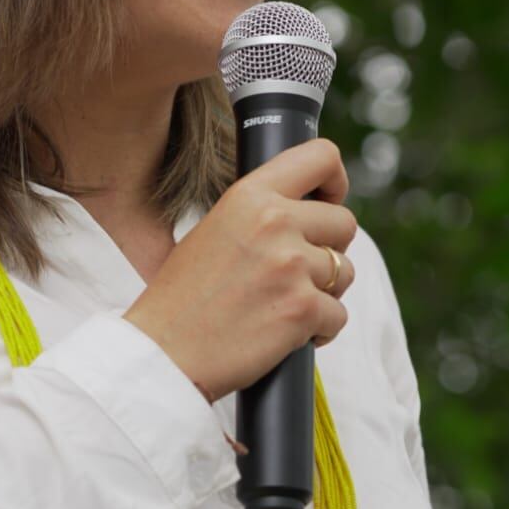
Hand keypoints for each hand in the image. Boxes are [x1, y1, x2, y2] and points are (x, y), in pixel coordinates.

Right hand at [123, 138, 357, 401]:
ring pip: (345, 271)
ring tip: (283, 305)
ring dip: (325, 293)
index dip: (336, 181)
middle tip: (297, 273)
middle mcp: (274, 221)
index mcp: (250, 195)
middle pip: (344, 222)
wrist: (163, 352)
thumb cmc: (184, 297)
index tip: (328, 202)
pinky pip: (338, 315)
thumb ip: (262, 213)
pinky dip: (320, 330)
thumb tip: (311, 212)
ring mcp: (291, 265)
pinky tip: (286, 334)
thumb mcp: (216, 229)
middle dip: (330, 249)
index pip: (322, 157)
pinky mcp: (303, 308)